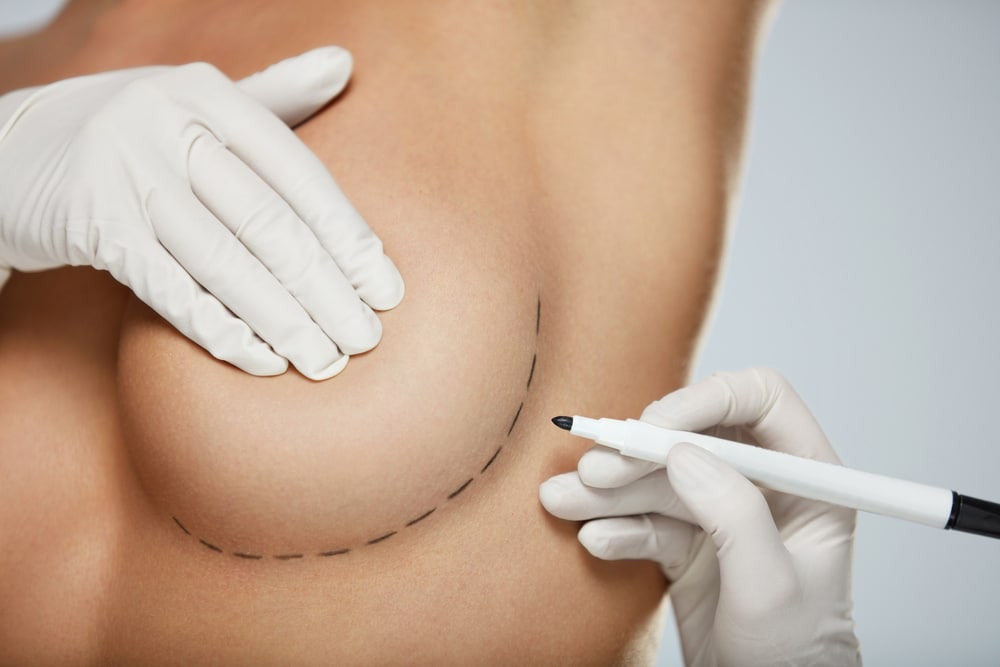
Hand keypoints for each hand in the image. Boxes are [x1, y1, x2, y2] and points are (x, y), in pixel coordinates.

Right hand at [0, 46, 403, 379]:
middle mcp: (172, 125)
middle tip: (367, 339)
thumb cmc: (135, 132)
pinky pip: (169, 289)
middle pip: (270, 223)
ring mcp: (128, 173)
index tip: (386, 290)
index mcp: (211, 94)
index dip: (348, 237)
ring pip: (225, 262)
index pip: (301, 175)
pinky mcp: (93, 224)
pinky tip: (263, 361)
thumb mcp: (199, 100)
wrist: (13, 149)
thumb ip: (275, 93)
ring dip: (284, 321)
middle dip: (326, 289)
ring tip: (326, 362)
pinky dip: (219, 330)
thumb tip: (345, 64)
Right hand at [540, 368, 860, 665]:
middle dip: (639, 453)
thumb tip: (683, 454)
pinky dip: (618, 528)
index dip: (704, 400)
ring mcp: (723, 512)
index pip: (758, 401)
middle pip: (695, 436)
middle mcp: (765, 485)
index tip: (653, 427)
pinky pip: (647, 520)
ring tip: (562, 501)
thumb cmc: (795, 657)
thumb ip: (733, 514)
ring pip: (660, 479)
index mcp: (809, 478)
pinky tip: (595, 540)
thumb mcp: (770, 588)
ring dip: (611, 490)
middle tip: (593, 470)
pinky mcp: (690, 542)